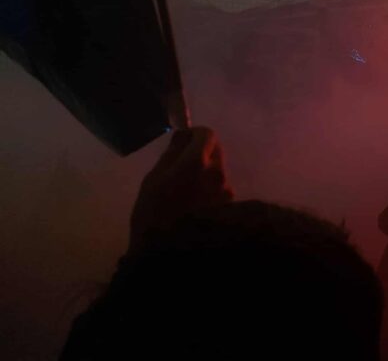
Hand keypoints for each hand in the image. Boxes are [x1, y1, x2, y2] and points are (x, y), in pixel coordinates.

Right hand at [129, 126, 233, 250]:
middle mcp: (218, 172)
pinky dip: (210, 193)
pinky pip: (220, 191)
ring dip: (205, 176)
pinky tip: (196, 208)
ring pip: (218, 172)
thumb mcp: (153, 182)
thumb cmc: (154, 217)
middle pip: (215, 152)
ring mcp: (227, 191)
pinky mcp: (231, 208)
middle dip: (201, 155)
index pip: (207, 134)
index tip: (182, 144)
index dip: (194, 136)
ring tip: (186, 195)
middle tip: (182, 170)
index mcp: (198, 162)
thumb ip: (171, 155)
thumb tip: (182, 136)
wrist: (172, 257)